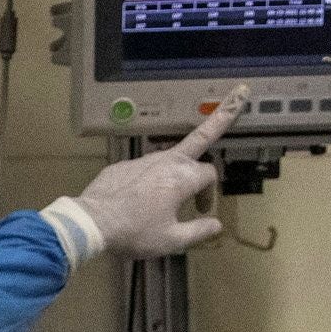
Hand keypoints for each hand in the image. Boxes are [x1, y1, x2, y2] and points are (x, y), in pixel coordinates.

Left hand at [66, 92, 242, 260]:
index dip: (209, 193)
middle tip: (240, 91)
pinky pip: (142, 171)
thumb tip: (216, 226)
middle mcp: (165, 161)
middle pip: (201, 136)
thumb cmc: (133, 232)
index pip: (209, 175)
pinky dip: (148, 180)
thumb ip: (198, 232)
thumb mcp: (171, 240)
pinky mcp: (122, 166)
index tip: (201, 211)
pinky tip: (136, 200)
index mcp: (182, 177)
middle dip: (223, 115)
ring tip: (175, 180)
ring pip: (168, 158)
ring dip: (178, 166)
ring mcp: (142, 161)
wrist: (90, 223)